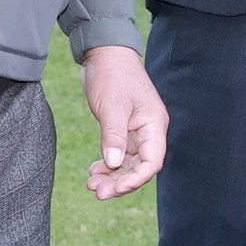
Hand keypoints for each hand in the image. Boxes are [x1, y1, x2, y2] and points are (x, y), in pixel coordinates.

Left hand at [80, 44, 167, 198]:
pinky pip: (119, 154)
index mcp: (154, 125)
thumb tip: (115, 164)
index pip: (152, 162)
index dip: (136, 180)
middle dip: (120, 183)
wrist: (103, 53)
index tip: (115, 189)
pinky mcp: (123, 129)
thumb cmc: (112, 75)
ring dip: (112, 177)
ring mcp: (136, 131)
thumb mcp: (112, 106)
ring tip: (91, 184)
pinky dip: (108, 165)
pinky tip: (94, 170)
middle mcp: (149, 131)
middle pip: (139, 167)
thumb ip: (114, 135)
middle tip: (97, 192)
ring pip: (128, 164)